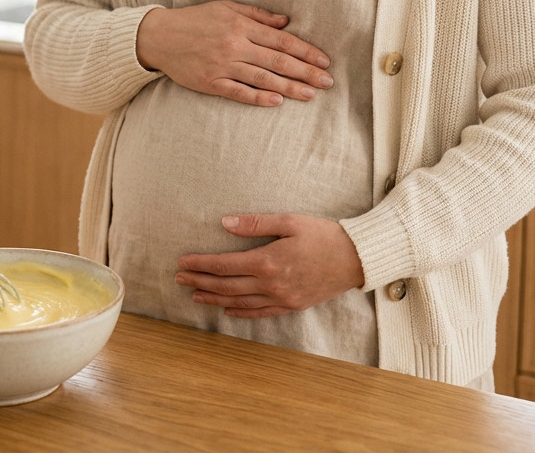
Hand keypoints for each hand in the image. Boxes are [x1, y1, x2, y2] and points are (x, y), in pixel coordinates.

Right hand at [135, 1, 331, 106]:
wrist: (160, 36)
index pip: (282, 41)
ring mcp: (223, 65)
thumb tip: (286, 22)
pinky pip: (238, 92)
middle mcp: (235, 45)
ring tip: (311, 94)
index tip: (324, 60)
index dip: (306, 51)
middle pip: (278, 62)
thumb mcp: (227, 7)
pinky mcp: (211, 82)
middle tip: (329, 82)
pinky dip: (258, 97)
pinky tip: (277, 101)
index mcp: (241, 25)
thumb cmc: (195, 19)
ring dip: (290, 87)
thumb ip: (257, 15)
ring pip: (263, 78)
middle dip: (307, 72)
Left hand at [175, 213, 364, 318]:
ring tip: (195, 294)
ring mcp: (281, 299)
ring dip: (214, 298)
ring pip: (238, 302)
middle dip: (200, 281)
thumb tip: (224, 223)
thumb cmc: (324, 235)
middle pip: (226, 286)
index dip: (200, 264)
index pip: (224, 265)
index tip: (182, 261)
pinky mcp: (291, 306)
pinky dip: (240, 312)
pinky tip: (227, 309)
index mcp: (268, 261)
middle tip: (179, 278)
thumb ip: (255, 224)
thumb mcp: (290, 221)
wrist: (356, 259)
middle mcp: (271, 284)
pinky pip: (259, 313)